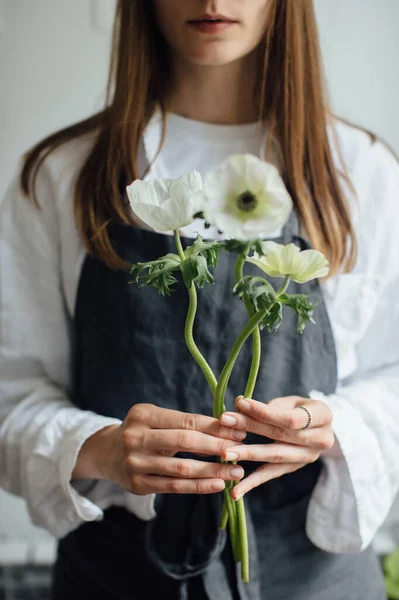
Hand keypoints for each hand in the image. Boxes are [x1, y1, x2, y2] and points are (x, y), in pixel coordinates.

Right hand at [74, 404, 246, 495]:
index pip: (186, 420)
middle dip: (217, 447)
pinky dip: (199, 487)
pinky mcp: (137, 485)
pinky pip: (174, 487)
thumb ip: (183, 422)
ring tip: (236, 471)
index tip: (238, 431)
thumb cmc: (142, 431)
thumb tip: (227, 426)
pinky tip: (218, 485)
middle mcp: (135, 438)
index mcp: (143, 415)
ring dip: (213, 471)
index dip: (214, 426)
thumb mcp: (155, 418)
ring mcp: (135, 463)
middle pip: (185, 443)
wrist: (106, 453)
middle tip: (241, 450)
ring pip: (182, 469)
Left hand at [218, 395, 334, 500]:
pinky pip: (271, 475)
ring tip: (225, 453)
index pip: (291, 418)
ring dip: (248, 454)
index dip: (265, 411)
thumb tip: (240, 403)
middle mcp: (320, 440)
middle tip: (225, 422)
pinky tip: (235, 491)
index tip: (241, 404)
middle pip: (280, 435)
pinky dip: (252, 483)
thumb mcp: (292, 400)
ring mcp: (308, 457)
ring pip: (274, 456)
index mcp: (323, 416)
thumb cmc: (301, 408)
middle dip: (250, 427)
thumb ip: (270, 405)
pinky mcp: (294, 468)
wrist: (320, 427)